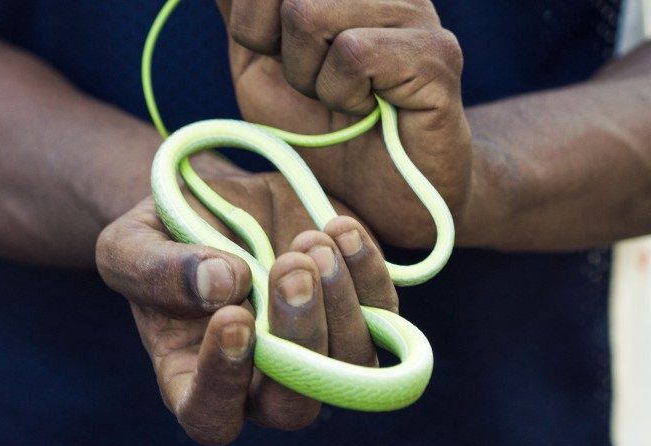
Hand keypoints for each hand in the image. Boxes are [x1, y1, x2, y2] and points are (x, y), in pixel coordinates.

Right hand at [96, 164, 397, 444]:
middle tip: (291, 268)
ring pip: (350, 363)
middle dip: (301, 338)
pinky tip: (340, 230)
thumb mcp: (132, 244)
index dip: (223, 383)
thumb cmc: (164, 235)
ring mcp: (313, 347)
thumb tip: (223, 286)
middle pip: (294, 405)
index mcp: (193, 375)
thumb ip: (159, 271)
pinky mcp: (351, 310)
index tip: (232, 317)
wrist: (213, 201)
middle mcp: (259, 377)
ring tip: (313, 242)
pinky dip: (369, 275)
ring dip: (340, 305)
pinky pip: (381, 314)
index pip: (211, 416)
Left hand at [217, 0, 473, 246]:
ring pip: (307, 12)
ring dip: (308, 77)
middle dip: (275, 53)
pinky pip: (352, 52)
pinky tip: (368, 109)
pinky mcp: (435, 53)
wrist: (382, 197)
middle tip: (315, 87)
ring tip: (343, 99)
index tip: (283, 61)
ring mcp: (413, 10)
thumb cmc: (323, 132)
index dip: (250, 24)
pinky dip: (342, 94)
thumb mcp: (259, 70)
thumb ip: (242, 16)